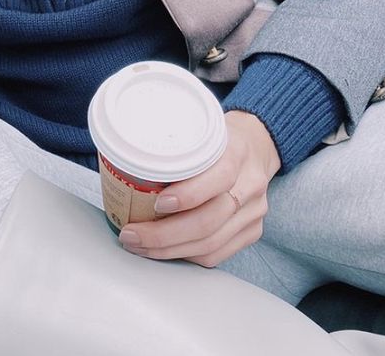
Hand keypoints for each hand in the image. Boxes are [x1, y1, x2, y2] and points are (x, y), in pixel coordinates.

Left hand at [119, 111, 280, 266]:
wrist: (257, 145)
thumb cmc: (220, 138)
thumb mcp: (201, 130)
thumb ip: (177, 147)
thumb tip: (127, 163)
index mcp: (237, 152)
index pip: (218, 178)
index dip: (188, 195)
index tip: (158, 203)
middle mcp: (250, 185)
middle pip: (209, 221)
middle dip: (164, 235)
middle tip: (132, 234)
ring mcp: (254, 212)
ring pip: (211, 243)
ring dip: (169, 250)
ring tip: (140, 245)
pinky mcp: (252, 231)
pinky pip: (217, 254)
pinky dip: (187, 255)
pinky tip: (165, 250)